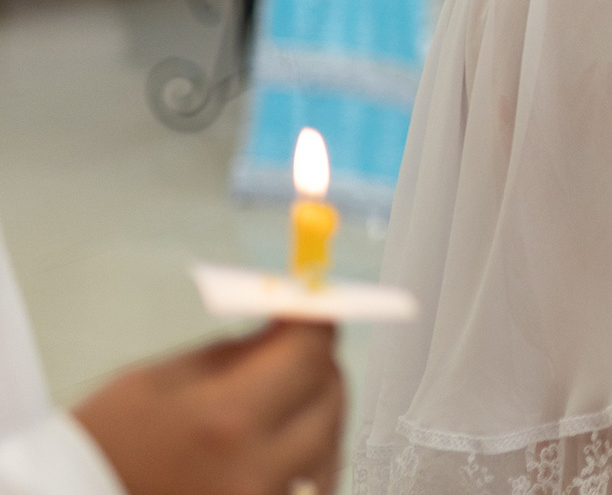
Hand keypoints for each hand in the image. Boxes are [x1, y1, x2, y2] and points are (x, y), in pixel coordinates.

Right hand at [73, 322, 343, 494]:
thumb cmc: (104, 445)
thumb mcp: (158, 381)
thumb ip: (236, 352)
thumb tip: (291, 328)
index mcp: (224, 421)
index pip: (308, 354)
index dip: (317, 324)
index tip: (314, 310)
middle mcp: (256, 470)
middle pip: (329, 397)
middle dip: (317, 366)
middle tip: (295, 353)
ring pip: (331, 442)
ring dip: (318, 413)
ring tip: (284, 403)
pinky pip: (315, 483)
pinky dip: (310, 458)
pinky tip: (284, 446)